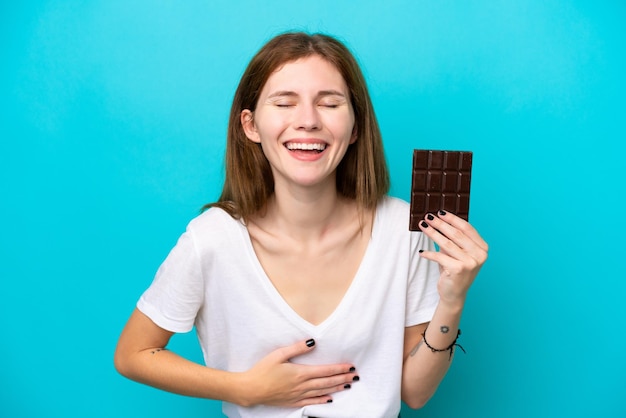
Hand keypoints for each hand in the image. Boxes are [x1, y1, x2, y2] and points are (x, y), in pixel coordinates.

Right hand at [240, 339, 357, 407]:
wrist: (251, 389)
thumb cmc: (263, 370)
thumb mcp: (278, 354)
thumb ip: (297, 348)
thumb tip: (313, 342)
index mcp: (300, 372)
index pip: (325, 370)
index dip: (339, 369)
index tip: (350, 367)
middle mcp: (302, 385)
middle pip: (327, 382)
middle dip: (342, 379)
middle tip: (355, 377)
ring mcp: (298, 395)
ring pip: (322, 392)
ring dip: (336, 388)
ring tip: (348, 386)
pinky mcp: (293, 402)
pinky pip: (311, 402)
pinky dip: (322, 400)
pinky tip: (330, 399)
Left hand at [418, 211, 487, 307]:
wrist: (454, 294)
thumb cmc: (454, 270)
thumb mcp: (457, 253)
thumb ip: (453, 239)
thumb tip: (438, 220)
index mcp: (482, 248)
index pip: (466, 228)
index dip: (452, 218)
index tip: (440, 212)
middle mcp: (479, 255)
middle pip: (456, 234)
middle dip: (440, 224)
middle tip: (428, 216)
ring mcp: (470, 263)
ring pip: (446, 243)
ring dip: (432, 233)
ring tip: (422, 226)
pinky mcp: (459, 269)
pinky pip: (440, 257)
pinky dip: (429, 254)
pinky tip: (421, 252)